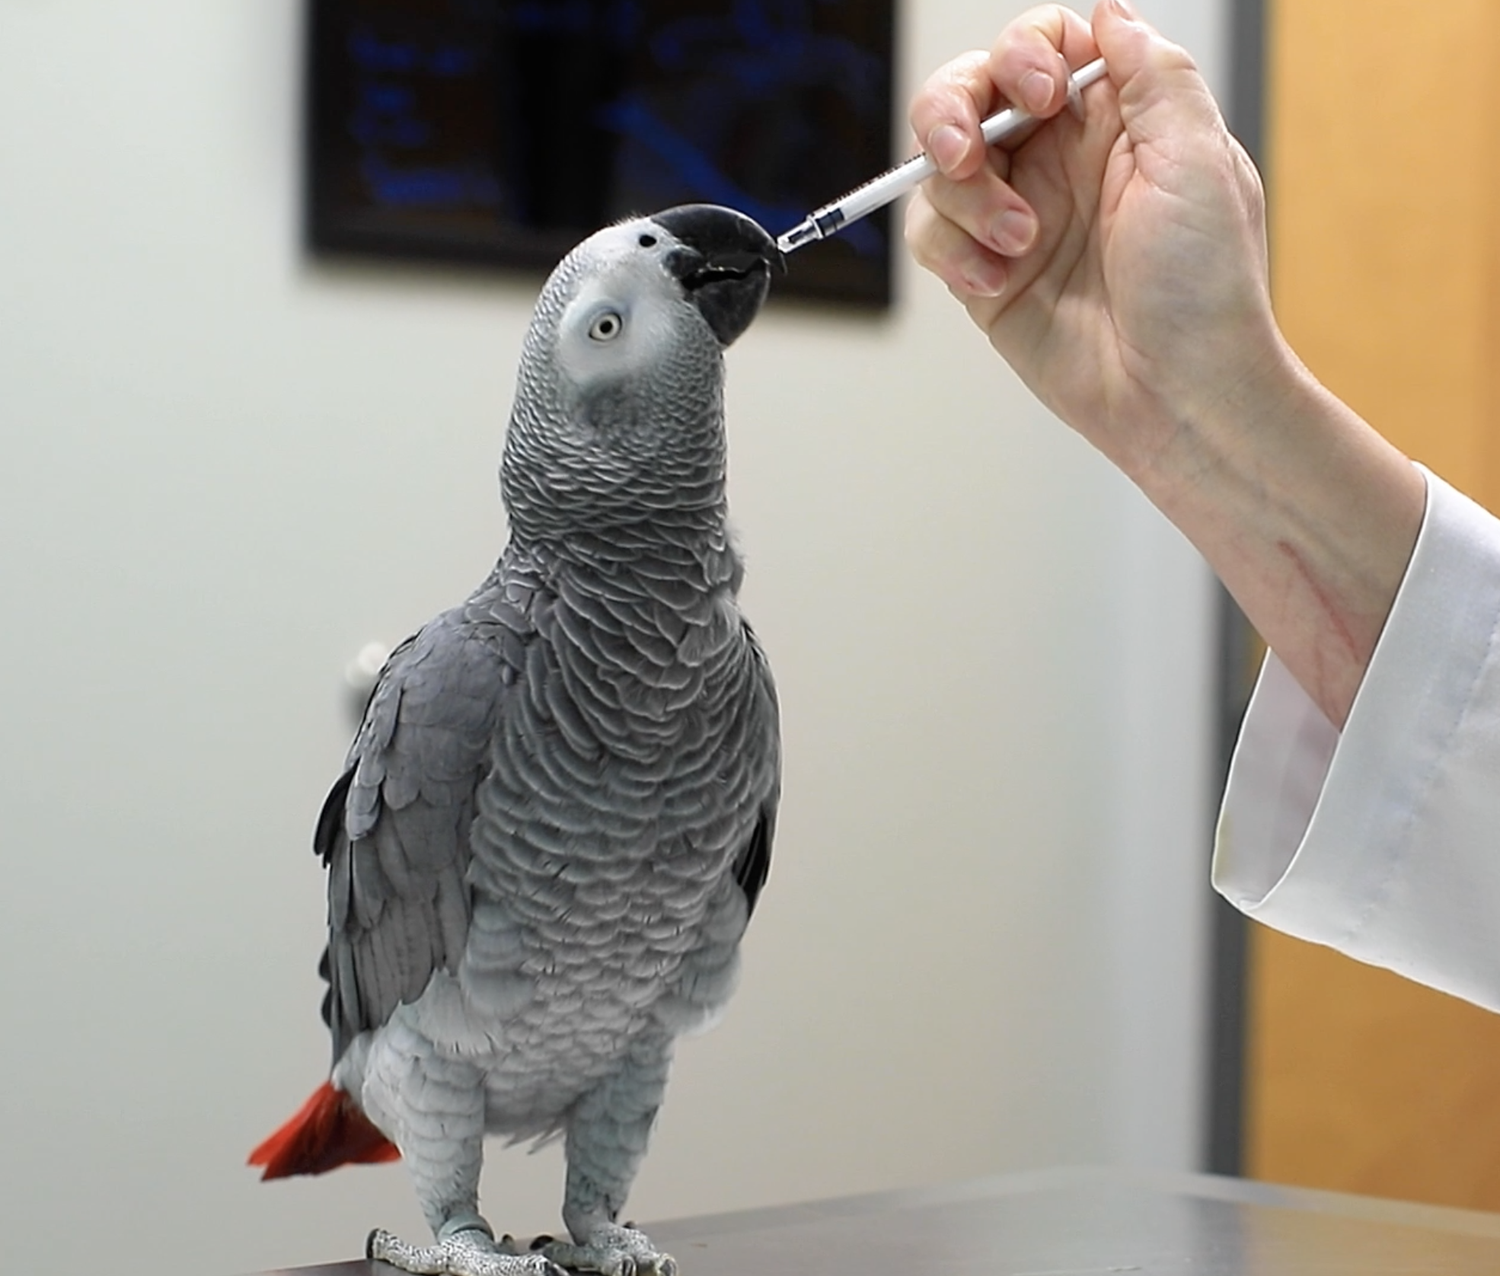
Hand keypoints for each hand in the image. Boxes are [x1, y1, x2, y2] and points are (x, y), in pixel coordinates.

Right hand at [905, 0, 1424, 727]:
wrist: (1178, 394)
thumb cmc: (1204, 288)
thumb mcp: (1200, 159)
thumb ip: (1152, 74)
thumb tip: (1106, 15)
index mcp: (1115, 120)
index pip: (1043, 47)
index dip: (1023, 54)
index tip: (1040, 95)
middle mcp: (1058, 160)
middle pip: (971, 93)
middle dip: (952, 109)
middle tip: (967, 151)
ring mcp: (1015, 215)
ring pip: (940, 164)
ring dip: (966, 199)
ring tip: (1019, 243)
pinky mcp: (982, 274)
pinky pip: (930, 234)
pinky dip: (951, 251)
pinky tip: (996, 281)